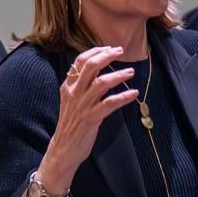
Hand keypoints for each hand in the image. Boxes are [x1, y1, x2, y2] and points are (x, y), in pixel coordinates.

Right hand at [40, 46, 139, 191]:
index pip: (80, 61)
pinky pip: (109, 104)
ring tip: (131, 72)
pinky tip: (134, 94)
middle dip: (107, 56)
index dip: (96, 52)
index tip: (110, 48)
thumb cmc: (71, 124)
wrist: (64, 148)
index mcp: (68, 86)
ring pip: (102, 83)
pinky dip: (123, 97)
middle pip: (90, 66)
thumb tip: (99, 70)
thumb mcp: (72, 101)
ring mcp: (82, 105)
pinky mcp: (91, 118)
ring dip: (119, 75)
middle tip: (120, 51)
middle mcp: (74, 93)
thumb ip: (83, 85)